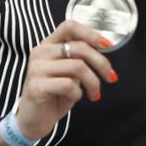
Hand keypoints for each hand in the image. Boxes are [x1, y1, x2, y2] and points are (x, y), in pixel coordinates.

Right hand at [13, 20, 117, 141]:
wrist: (34, 119)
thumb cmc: (56, 93)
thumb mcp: (70, 71)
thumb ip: (80, 57)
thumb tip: (104, 46)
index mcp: (49, 45)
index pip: (69, 26)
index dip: (91, 33)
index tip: (107, 45)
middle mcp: (40, 52)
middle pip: (80, 47)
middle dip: (102, 63)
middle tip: (110, 77)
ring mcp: (36, 69)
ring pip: (78, 67)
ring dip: (93, 82)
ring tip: (94, 93)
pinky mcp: (36, 86)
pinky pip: (68, 85)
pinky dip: (78, 93)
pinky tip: (74, 98)